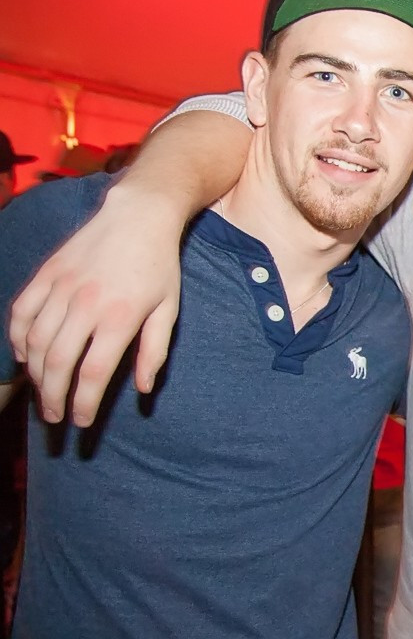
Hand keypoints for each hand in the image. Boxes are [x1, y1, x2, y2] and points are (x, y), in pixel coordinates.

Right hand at [9, 184, 184, 426]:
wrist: (138, 216)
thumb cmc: (160, 266)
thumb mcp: (168, 310)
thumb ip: (155, 351)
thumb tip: (143, 389)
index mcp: (120, 318)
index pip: (93, 372)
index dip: (83, 402)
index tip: (80, 421)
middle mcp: (86, 305)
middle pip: (57, 363)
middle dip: (52, 396)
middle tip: (54, 418)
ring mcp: (61, 288)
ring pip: (34, 341)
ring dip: (34, 372)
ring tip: (42, 391)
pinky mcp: (46, 274)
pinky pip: (21, 312)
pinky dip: (17, 337)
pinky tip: (24, 355)